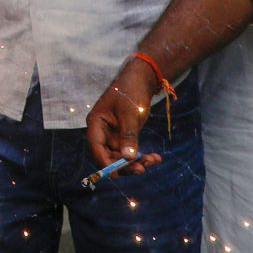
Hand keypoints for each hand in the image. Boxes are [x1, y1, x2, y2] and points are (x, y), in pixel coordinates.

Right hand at [84, 59, 168, 175]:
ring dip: (137, 162)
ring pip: (122, 156)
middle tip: (143, 169)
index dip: (105, 163)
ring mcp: (114, 135)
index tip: (118, 174)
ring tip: (154, 161)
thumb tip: (128, 158)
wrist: (142, 78)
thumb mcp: (129, 113)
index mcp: (96, 124)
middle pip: (109, 156)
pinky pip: (132, 151)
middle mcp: (103, 132)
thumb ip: (128, 136)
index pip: (97, 148)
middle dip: (126, 164)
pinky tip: (156, 157)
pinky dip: (143, 156)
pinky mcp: (126, 135)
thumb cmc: (130, 91)